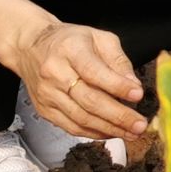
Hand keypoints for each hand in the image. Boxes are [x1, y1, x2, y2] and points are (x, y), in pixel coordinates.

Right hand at [13, 19, 144, 142]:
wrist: (31, 47)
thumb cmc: (70, 41)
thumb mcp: (99, 38)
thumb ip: (118, 60)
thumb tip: (133, 85)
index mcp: (70, 50)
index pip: (94, 72)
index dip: (117, 86)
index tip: (138, 95)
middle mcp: (55, 73)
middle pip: (89, 100)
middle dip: (118, 116)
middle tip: (140, 125)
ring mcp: (48, 94)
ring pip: (81, 118)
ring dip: (109, 129)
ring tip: (131, 133)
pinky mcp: (44, 110)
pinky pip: (71, 127)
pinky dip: (93, 133)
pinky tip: (111, 133)